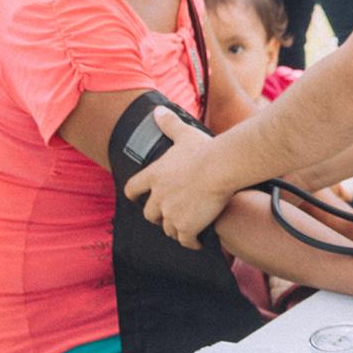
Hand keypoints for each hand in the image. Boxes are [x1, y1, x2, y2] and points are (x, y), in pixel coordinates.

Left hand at [123, 106, 236, 248]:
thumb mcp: (184, 134)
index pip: (133, 188)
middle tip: (170, 215)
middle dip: (158, 216)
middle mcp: (158, 197)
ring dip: (176, 228)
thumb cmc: (203, 150)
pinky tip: (197, 241)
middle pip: (150, 215)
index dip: (133, 195)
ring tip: (188, 227)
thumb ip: (169, 124)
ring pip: (168, 229)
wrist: (219, 168)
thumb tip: (157, 111)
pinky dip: (190, 242)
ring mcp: (171, 214)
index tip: (135, 199)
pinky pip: (185, 240)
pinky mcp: (186, 226)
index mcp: (154, 175)